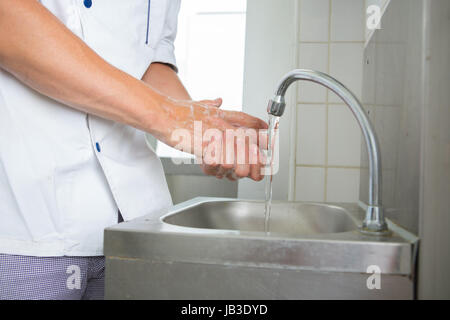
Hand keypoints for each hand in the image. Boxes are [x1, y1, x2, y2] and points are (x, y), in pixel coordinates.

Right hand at [153, 96, 267, 181]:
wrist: (162, 114)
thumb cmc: (177, 111)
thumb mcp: (198, 104)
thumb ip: (211, 104)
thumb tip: (219, 100)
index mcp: (222, 114)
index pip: (249, 121)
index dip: (262, 129)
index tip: (269, 136)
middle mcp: (222, 124)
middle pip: (249, 141)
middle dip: (257, 155)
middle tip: (259, 165)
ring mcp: (215, 136)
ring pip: (238, 154)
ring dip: (241, 165)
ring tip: (240, 172)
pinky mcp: (206, 147)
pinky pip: (222, 161)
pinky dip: (223, 168)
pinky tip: (222, 170)